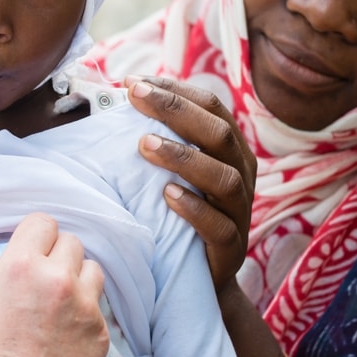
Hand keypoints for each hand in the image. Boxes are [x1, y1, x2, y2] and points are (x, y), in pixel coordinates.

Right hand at [0, 213, 107, 356]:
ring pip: (92, 267)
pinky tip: (67, 328)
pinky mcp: (100, 330)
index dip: (35, 234)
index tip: (33, 246)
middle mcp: (56, 278)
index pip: (42, 222)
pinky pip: (98, 304)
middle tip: (44, 276)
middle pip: (70, 241)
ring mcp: (83, 304)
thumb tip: (4, 273)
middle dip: (57, 254)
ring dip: (77, 277)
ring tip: (61, 298)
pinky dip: (85, 309)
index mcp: (20, 267)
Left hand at [124, 75, 255, 290]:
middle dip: (176, 110)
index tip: (134, 81)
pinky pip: (219, 226)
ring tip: (144, 145)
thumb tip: (115, 96)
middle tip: (136, 96)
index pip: (211, 106)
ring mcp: (240, 211)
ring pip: (224, 178)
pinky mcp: (232, 247)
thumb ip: (155, 136)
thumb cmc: (176, 210)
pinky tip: (167, 195)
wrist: (197, 275)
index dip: (175, 90)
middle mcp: (242, 173)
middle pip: (219, 133)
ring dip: (183, 157)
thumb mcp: (169, 168)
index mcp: (229, 148)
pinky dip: (194, 208)